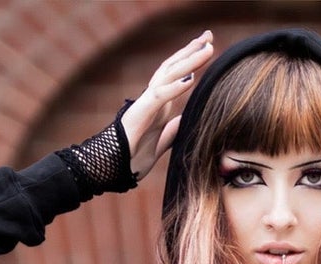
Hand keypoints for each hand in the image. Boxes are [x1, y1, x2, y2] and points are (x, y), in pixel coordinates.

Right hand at [121, 30, 214, 182]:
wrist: (111, 170)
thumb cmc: (131, 159)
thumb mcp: (160, 143)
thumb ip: (172, 131)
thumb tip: (184, 120)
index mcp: (158, 106)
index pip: (176, 76)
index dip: (191, 62)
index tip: (208, 48)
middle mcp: (152, 99)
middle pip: (173, 68)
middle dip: (191, 51)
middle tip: (209, 36)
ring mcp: (145, 104)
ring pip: (169, 75)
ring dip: (189, 61)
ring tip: (207, 49)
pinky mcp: (140, 113)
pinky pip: (159, 96)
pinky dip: (175, 87)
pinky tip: (190, 79)